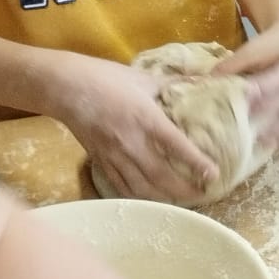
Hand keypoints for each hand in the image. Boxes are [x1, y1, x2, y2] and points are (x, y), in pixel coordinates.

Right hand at [59, 54, 218, 200]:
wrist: (65, 87)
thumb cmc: (106, 78)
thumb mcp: (144, 77)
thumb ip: (175, 83)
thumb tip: (203, 80)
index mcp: (146, 118)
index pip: (177, 146)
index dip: (197, 163)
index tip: (213, 174)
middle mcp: (131, 142)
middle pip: (160, 177)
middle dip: (184, 190)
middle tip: (202, 194)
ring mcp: (114, 156)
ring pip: (140, 188)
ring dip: (162, 198)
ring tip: (181, 201)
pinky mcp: (100, 162)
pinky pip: (120, 187)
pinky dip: (137, 197)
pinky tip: (149, 199)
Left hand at [214, 23, 278, 148]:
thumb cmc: (270, 46)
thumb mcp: (251, 49)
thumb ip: (231, 65)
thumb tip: (205, 83)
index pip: (277, 81)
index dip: (258, 91)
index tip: (237, 101)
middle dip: (260, 117)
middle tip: (236, 128)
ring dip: (264, 133)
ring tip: (241, 144)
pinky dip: (270, 140)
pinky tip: (253, 148)